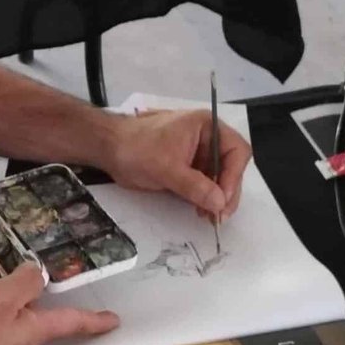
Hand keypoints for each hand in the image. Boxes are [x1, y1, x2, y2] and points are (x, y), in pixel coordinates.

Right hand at [0, 264, 117, 344]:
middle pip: (43, 322)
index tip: (114, 321)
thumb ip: (23, 282)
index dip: (94, 320)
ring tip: (19, 284)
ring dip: (20, 305)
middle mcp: (19, 342)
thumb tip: (40, 273)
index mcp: (33, 331)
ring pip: (16, 321)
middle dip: (54, 307)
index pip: (71, 322)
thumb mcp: (0, 299)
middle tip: (60, 287)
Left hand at [105, 110, 249, 220]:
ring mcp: (198, 154)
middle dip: (226, 191)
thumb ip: (195, 186)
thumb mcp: (167, 168)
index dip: (234, 176)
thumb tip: (219, 203)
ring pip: (219, 179)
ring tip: (210, 218)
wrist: (109, 149)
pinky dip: (205, 199)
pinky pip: (204, 184)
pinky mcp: (188, 168)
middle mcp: (207, 139)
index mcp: (206, 127)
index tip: (223, 199)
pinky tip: (201, 212)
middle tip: (220, 216)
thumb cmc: (136, 149)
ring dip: (217, 199)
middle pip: (230, 166)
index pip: (236, 150)